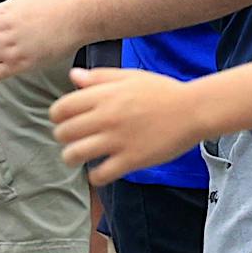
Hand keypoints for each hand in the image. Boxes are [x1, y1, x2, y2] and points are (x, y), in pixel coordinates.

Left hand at [51, 65, 203, 185]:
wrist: (194, 110)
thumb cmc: (162, 91)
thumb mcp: (129, 77)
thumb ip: (99, 78)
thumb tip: (73, 76)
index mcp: (103, 96)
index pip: (61, 109)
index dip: (57, 117)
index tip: (64, 121)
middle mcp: (106, 117)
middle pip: (63, 133)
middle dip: (63, 137)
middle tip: (72, 140)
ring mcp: (118, 140)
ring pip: (75, 154)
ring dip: (72, 157)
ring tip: (79, 157)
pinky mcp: (131, 160)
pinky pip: (100, 174)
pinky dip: (95, 176)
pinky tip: (100, 171)